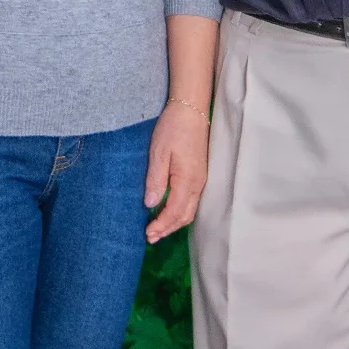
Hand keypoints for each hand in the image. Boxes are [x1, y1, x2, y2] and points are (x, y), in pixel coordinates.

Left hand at [145, 99, 208, 242]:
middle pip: (185, 215)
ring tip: (158, 229)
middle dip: (168, 229)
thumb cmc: (173, 129)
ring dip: (174, 222)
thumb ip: (156, 180)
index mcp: (187, 180)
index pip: (175, 211)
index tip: (147, 233)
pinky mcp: (200, 175)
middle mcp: (198, 184)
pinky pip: (192, 201)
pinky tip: (170, 212)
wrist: (191, 110)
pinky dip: (180, 212)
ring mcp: (201, 180)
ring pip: (190, 210)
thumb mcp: (159, 153)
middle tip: (150, 237)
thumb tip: (151, 204)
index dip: (161, 225)